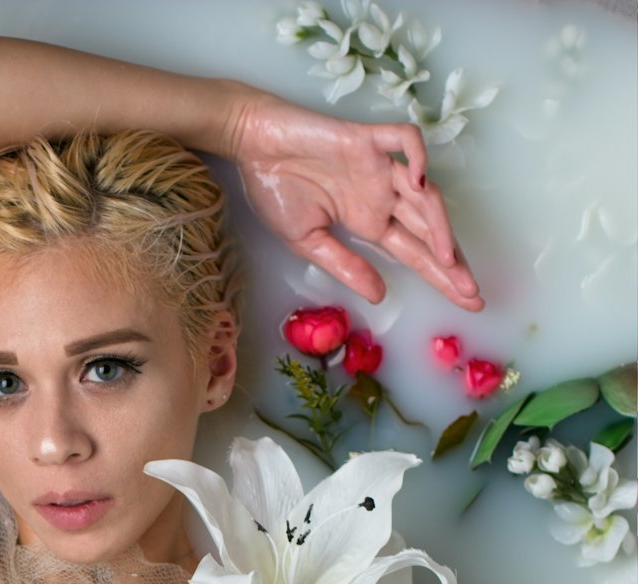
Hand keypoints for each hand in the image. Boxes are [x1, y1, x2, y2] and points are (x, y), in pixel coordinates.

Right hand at [229, 94, 482, 310]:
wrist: (253, 146)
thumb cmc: (275, 190)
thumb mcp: (307, 243)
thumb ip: (345, 266)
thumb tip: (380, 295)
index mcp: (369, 222)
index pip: (415, 253)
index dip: (442, 277)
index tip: (468, 301)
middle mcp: (382, 197)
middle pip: (429, 230)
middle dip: (453, 262)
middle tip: (473, 293)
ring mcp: (379, 167)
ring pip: (424, 193)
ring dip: (439, 224)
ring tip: (447, 257)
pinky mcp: (367, 139)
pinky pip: (403, 140)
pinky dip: (417, 157)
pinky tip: (419, 181)